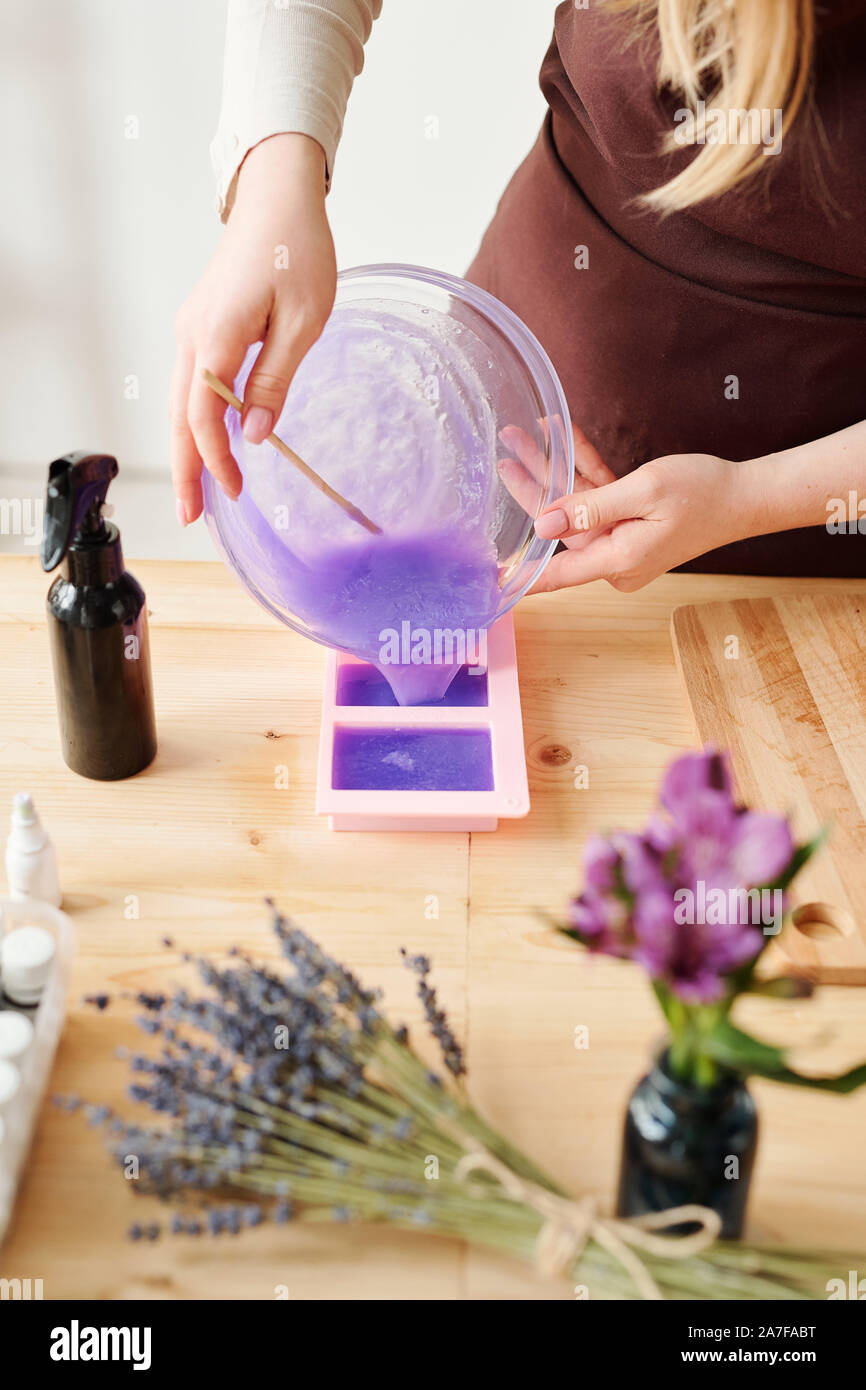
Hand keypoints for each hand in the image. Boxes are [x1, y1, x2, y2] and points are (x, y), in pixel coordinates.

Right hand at [170, 133, 336, 523]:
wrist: (277, 198)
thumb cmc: (296, 250)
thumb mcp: (303, 321)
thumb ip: (275, 379)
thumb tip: (254, 431)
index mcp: (215, 336)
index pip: (202, 417)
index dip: (216, 460)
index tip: (237, 492)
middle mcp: (192, 336)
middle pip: (178, 418)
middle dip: (186, 469)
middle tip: (191, 517)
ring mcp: (192, 329)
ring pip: (179, 403)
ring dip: (187, 448)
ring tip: (197, 491)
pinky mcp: (201, 325)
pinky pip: (190, 384)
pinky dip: (194, 420)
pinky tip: (210, 442)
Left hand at [500, 423, 753, 591]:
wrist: (744, 496)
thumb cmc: (702, 493)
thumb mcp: (643, 493)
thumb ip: (590, 508)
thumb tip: (543, 524)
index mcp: (615, 559)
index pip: (553, 573)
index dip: (517, 574)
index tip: (486, 576)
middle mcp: (613, 558)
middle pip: (559, 525)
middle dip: (532, 484)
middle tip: (505, 450)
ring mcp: (620, 542)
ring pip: (575, 505)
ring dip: (555, 468)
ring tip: (526, 432)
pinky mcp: (628, 525)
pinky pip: (598, 499)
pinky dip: (584, 470)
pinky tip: (564, 435)